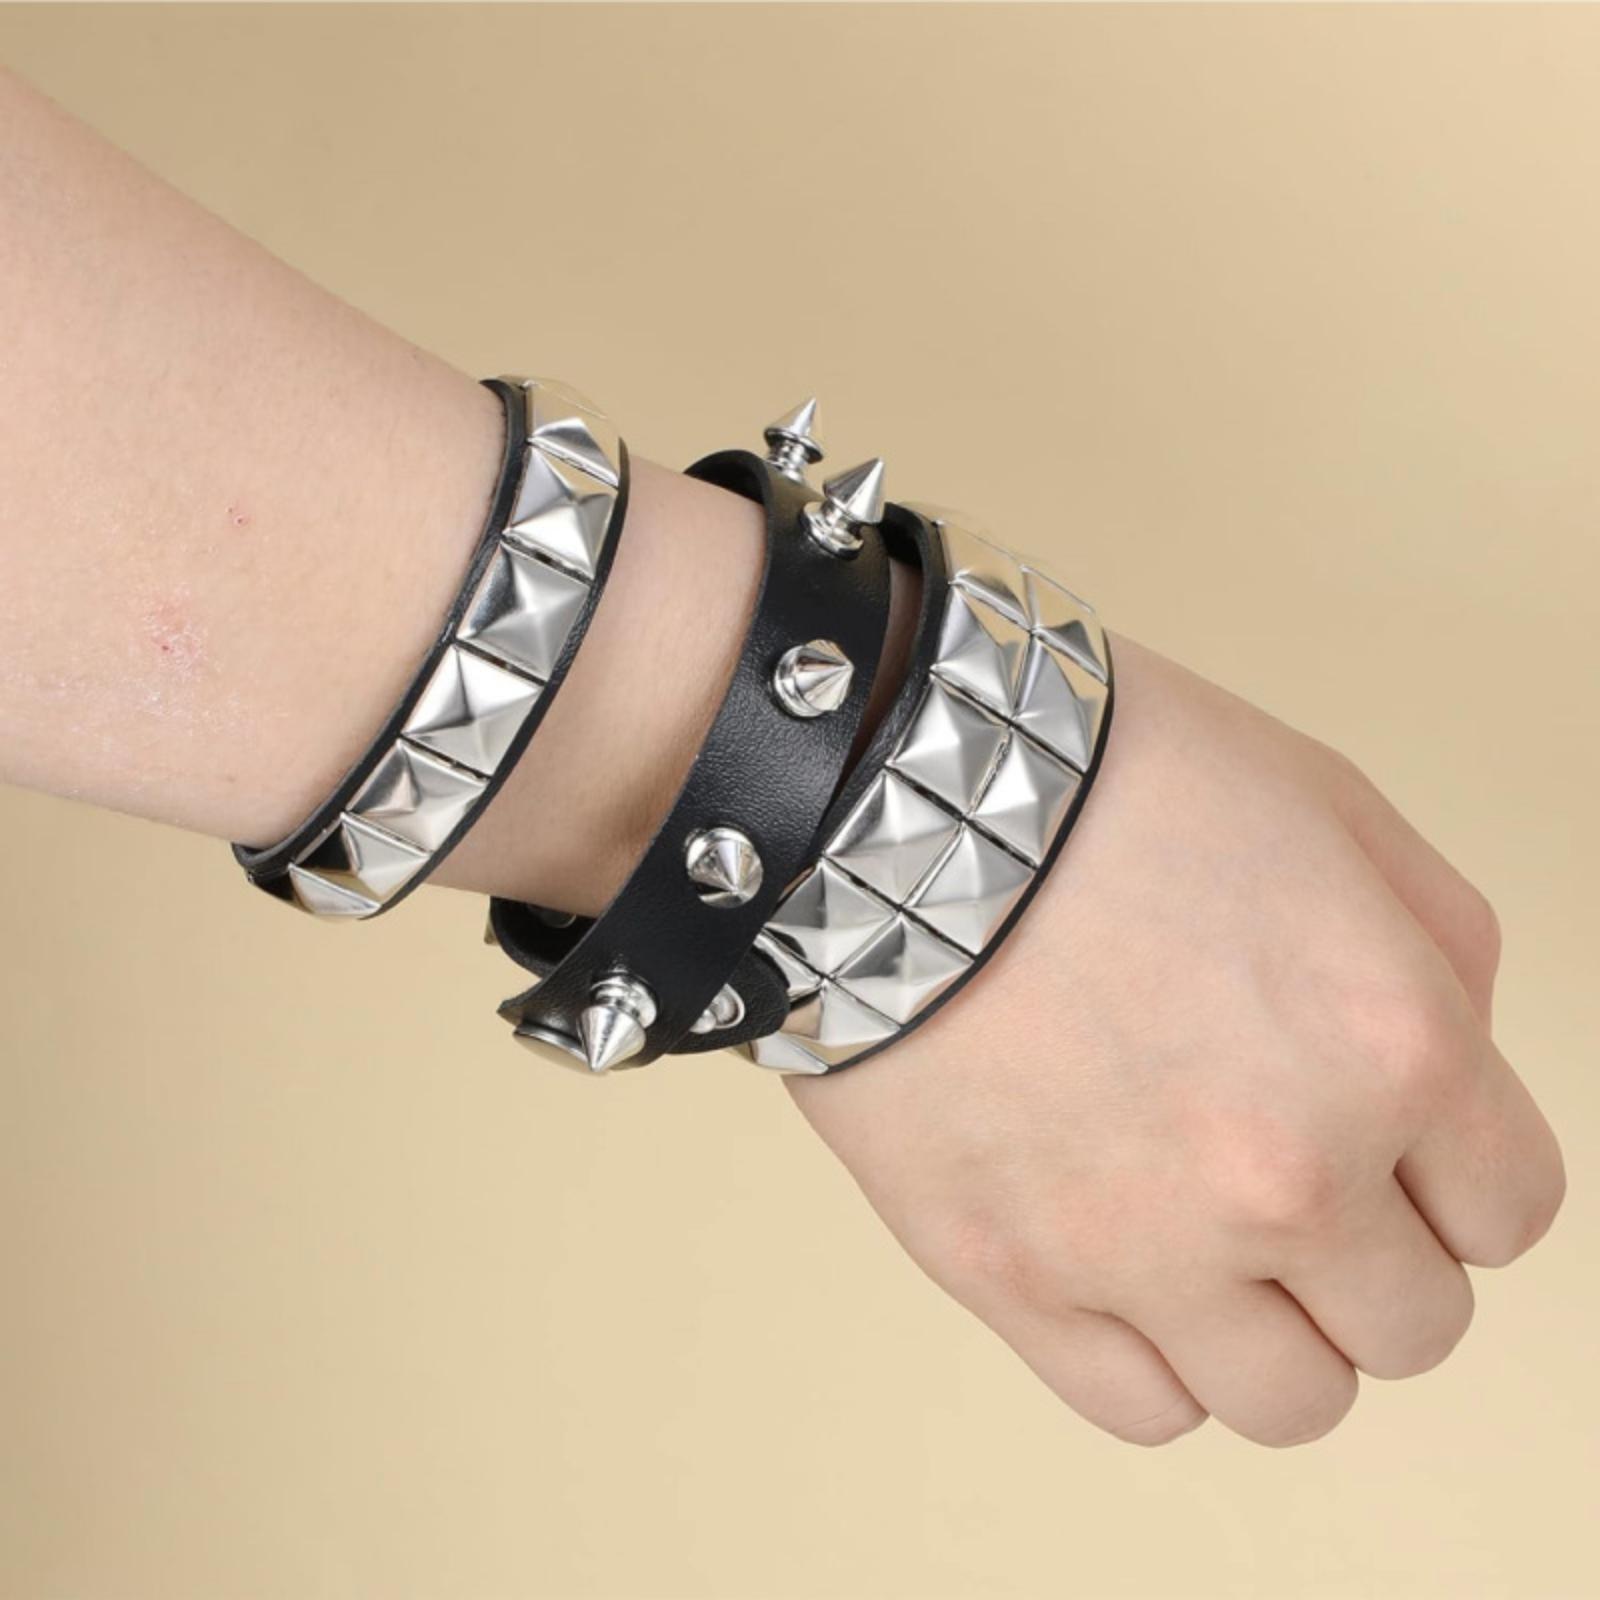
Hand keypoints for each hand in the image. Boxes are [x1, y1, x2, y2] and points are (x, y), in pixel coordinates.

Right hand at [786, 635, 1564, 1446]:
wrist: (894, 797)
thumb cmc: (1102, 780)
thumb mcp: (1327, 804)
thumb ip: (1443, 947)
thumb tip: (1456, 1062)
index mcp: (1391, 1047)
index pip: (1509, 1211)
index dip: (1461, 1177)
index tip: (1403, 1151)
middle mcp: (1286, 1176)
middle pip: (1413, 1326)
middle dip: (1377, 1257)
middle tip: (1302, 1184)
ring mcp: (1140, 1244)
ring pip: (1291, 1403)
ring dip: (1280, 1332)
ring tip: (1215, 1247)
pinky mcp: (1008, 1274)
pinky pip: (1140, 1405)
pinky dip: (1157, 1356)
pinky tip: (1125, 1269)